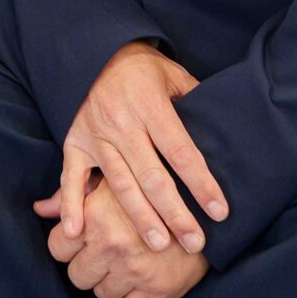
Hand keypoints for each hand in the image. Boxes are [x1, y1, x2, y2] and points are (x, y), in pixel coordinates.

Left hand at [41, 179, 208, 297]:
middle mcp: (110, 244)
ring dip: (113, 284)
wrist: (203, 205)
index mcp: (94, 216)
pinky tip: (143, 282)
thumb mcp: (109, 181)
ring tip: (128, 265)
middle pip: (77, 276)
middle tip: (108, 257)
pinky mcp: (158, 289)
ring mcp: (134, 269)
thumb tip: (39, 209)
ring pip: (102, 295)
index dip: (69, 247)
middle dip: (89, 268)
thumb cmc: (151, 189)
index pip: (57, 248)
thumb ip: (71, 196)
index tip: (84, 243)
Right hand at [57, 42, 226, 253]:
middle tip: (195, 242)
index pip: (180, 152)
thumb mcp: (174, 75)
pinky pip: (71, 178)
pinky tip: (77, 232)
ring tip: (160, 245)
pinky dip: (71, 205)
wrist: (94, 52)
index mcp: (150, 105)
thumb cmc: (142, 70)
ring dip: (140, 218)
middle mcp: (122, 123)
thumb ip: (196, 102)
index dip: (201, 184)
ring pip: (120, 184)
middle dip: (176, 213)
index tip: (220, 212)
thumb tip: (225, 132)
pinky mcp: (74, 143)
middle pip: (152, 177)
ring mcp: (95, 135)